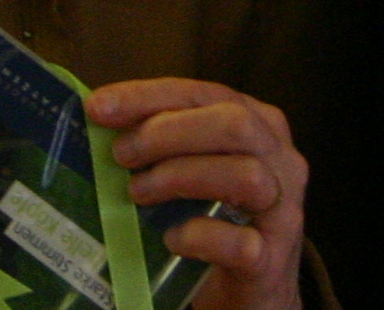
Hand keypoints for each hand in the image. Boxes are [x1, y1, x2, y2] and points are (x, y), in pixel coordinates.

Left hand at [86, 78, 306, 309]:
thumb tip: (102, 118)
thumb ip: (166, 142)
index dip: (150, 96)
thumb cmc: (217, 220)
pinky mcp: (272, 261)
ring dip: (181, 178)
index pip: (205, 93)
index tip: (100, 106)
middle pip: (234, 124)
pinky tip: (172, 238)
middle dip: (168, 133)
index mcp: (261, 125)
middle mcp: (282, 161)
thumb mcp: (197, 169)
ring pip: (245, 175)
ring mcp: (283, 211)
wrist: (254, 293)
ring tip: (138, 193)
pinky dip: (199, 236)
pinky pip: (240, 242)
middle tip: (121, 154)